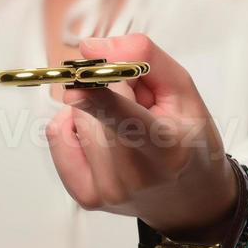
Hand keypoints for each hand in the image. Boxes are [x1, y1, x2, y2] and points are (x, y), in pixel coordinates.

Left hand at [39, 33, 239, 237]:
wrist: (189, 199)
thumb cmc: (190, 140)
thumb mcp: (184, 91)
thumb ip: (145, 58)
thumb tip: (90, 48)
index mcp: (167, 150)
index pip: (127, 121)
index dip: (99, 100)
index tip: (78, 85)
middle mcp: (134, 177)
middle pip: (96, 107)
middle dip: (112, 89)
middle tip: (139, 103)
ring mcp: (106, 191)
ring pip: (75, 117)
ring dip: (94, 108)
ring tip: (126, 126)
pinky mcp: (85, 196)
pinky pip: (58, 135)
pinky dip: (75, 125)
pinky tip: (102, 136)